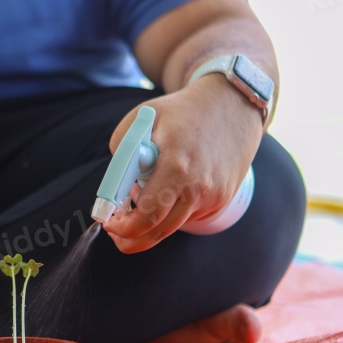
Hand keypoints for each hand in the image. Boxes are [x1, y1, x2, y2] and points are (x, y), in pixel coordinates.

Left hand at [102, 73, 262, 252]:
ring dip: (152, 221)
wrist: (233, 104)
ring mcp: (213, 196)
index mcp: (177, 166)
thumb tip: (113, 187)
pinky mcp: (222, 199)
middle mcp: (199, 187)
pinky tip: (173, 187)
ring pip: (173, 226)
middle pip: (158, 231)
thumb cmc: (184, 111)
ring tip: (142, 196)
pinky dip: (174, 209)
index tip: (108, 223)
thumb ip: (122, 151)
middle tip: (116, 232)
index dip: (123, 226)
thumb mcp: (144, 118)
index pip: (146, 213)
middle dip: (131, 238)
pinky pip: (189, 216)